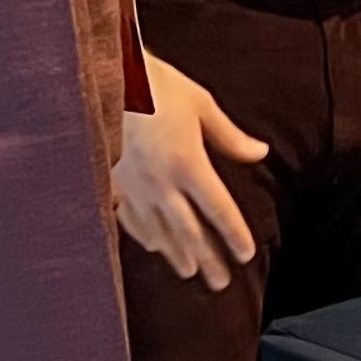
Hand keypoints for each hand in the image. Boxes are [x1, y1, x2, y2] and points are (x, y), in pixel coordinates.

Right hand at [113, 53, 268, 289]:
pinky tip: (153, 246)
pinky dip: (144, 235)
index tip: (246, 254)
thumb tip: (259, 153)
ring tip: (190, 272)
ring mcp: (133, 186)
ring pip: (159, 230)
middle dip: (208, 258)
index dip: (234, 235)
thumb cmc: (155, 85)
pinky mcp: (111, 181)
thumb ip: (230, 136)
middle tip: (221, 283)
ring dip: (177, 254)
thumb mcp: (201, 104)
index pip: (219, 210)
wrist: (100, 77)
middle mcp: (161, 182)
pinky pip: (129, 217)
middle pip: (190, 231)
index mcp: (188, 163)